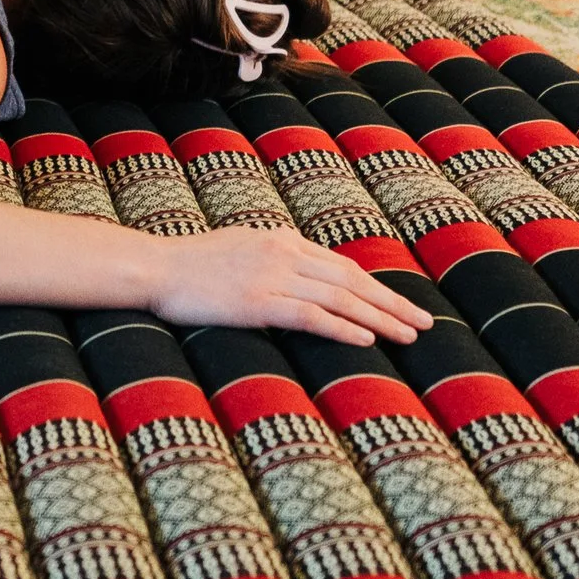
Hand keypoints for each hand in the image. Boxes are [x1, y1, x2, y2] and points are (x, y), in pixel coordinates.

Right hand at [149, 226, 433, 345]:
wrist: (154, 267)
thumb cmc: (190, 263)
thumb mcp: (240, 248)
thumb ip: (274, 258)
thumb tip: (301, 275)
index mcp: (281, 239)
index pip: (342, 265)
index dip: (377, 287)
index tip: (402, 304)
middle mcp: (283, 253)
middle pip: (351, 280)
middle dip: (392, 303)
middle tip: (423, 324)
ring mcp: (271, 277)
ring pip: (339, 298)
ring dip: (379, 318)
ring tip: (406, 336)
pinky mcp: (257, 302)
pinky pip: (310, 316)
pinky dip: (342, 327)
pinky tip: (365, 339)